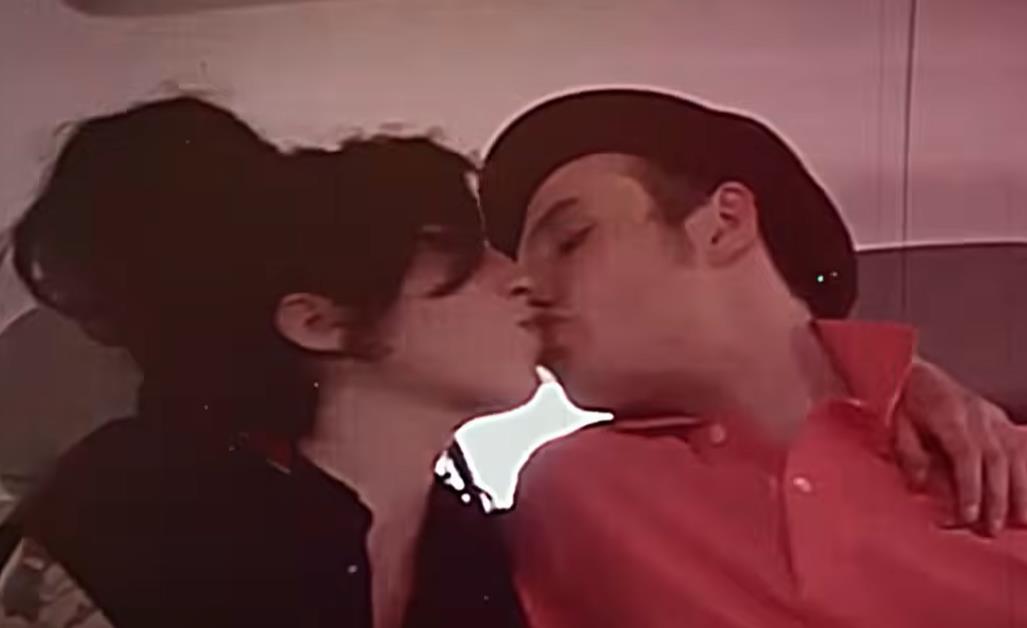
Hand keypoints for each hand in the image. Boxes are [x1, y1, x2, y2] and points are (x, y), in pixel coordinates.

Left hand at [893, 358, 1026, 534]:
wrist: (918, 372)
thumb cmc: (905, 401)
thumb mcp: (896, 424)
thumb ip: (909, 453)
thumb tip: (919, 483)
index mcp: (948, 415)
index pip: (965, 455)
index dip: (970, 487)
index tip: (969, 516)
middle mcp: (977, 415)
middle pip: (996, 459)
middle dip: (997, 498)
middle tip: (991, 529)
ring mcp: (992, 416)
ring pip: (1016, 454)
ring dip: (1021, 490)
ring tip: (1020, 521)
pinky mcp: (1001, 419)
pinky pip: (1023, 445)